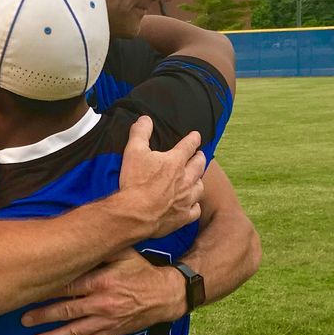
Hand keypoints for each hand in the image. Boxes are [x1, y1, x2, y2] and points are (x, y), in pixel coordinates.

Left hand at [22, 249, 186, 334]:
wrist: (165, 295)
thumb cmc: (141, 270)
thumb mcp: (124, 254)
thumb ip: (101, 248)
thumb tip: (78, 239)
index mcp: (101, 281)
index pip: (68, 286)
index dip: (47, 290)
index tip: (29, 291)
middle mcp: (102, 303)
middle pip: (67, 311)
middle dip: (43, 316)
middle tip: (23, 320)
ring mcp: (107, 320)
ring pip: (76, 331)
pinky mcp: (113, 332)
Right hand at [117, 116, 204, 238]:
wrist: (135, 213)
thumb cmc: (135, 182)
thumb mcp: (133, 151)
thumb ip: (140, 132)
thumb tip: (145, 119)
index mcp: (176, 161)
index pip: (189, 145)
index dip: (193, 139)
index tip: (196, 136)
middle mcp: (186, 179)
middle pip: (200, 165)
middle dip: (200, 158)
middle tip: (200, 156)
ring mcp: (187, 198)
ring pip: (200, 187)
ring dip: (199, 181)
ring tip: (196, 179)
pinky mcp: (183, 216)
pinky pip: (196, 209)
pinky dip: (195, 205)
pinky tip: (192, 204)